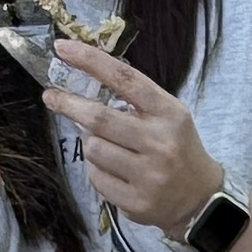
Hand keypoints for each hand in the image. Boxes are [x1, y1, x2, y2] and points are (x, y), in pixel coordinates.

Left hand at [50, 38, 225, 234]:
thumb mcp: (169, 116)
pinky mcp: (136, 202)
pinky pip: (96, 178)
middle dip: (69, 104)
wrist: (200, 198)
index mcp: (169, 113)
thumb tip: (83, 87)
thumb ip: (135, 102)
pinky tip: (113, 172)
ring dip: (90, 144)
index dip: (91, 61)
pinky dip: (96, 171)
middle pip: (99, 118)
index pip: (126, 79)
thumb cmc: (177, 148)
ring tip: (107, 148)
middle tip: (52, 97)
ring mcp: (148, 175)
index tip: (63, 49)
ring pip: (93, 149)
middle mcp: (160, 142)